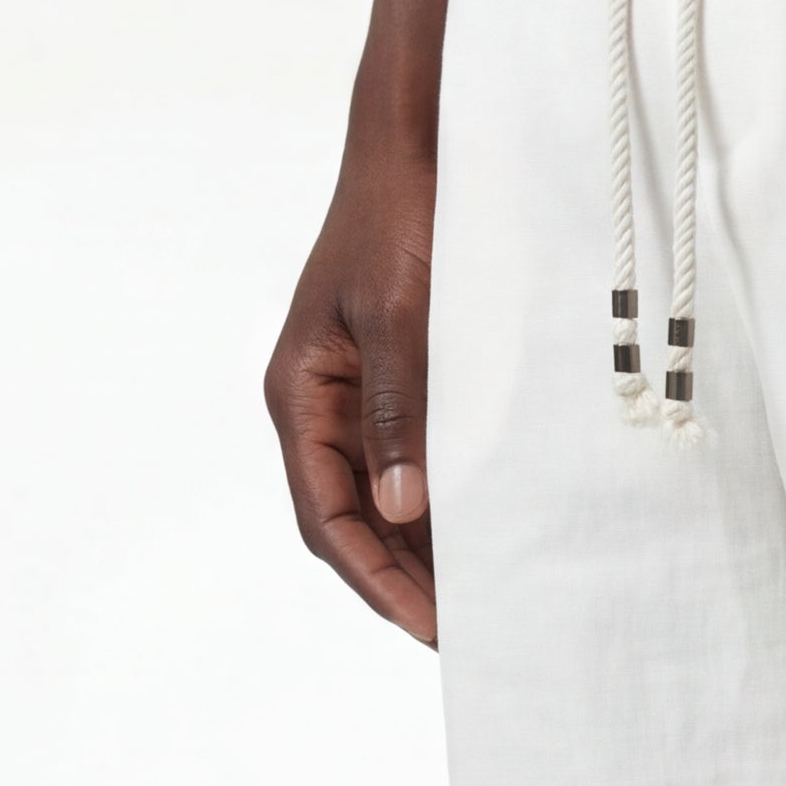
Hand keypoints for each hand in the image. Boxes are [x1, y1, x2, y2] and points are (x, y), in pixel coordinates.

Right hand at [265, 121, 441, 645]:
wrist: (417, 148)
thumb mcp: (400, 315)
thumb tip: (400, 508)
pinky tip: (485, 542)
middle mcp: (320, 408)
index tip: (429, 628)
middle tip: (467, 637)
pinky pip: (413, 466)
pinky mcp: (398, 386)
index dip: (377, 580)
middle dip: (403, 584)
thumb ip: (398, 411)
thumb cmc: (400, 218)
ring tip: (481, 607)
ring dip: (424, 557)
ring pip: (383, 503)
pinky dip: (444, 511)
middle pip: (352, 524)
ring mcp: (357, 400)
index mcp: (300, 396)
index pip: (327, 518)